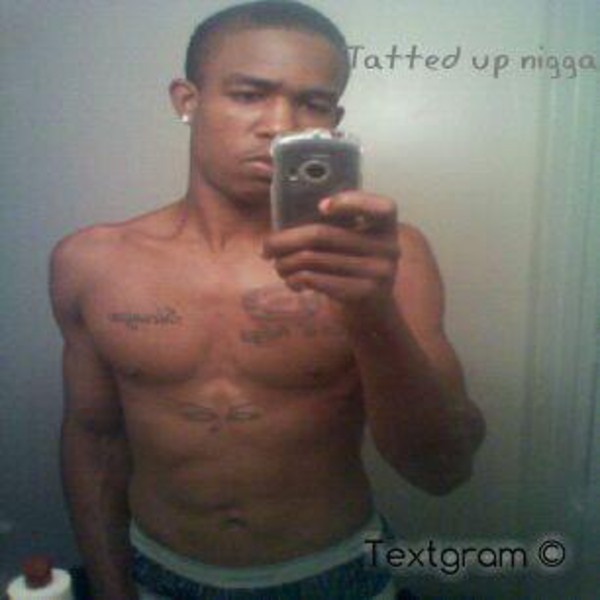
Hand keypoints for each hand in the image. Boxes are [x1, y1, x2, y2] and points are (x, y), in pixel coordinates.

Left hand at [263, 191, 399, 308]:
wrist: (372, 309)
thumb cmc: (352, 265)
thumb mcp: (354, 241)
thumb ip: (336, 226)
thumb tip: (282, 226)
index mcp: (387, 225)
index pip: (381, 207)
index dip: (350, 202)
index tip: (320, 206)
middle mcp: (388, 247)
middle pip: (323, 234)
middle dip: (286, 240)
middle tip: (267, 247)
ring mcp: (378, 272)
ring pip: (313, 258)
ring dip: (285, 263)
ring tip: (278, 266)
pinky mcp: (362, 293)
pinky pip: (316, 279)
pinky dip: (295, 279)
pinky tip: (292, 281)